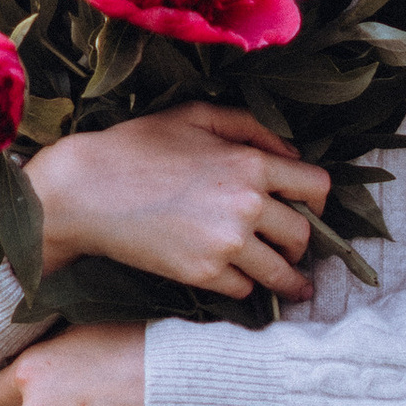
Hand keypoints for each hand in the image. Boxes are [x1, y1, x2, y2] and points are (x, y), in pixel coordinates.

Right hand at [29, 101, 328, 299]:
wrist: (86, 190)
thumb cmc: (137, 146)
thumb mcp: (196, 116)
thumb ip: (250, 127)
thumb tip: (292, 152)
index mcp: (250, 163)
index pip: (316, 188)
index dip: (318, 201)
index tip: (311, 211)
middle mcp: (247, 205)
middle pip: (303, 235)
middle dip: (302, 244)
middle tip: (294, 250)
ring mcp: (226, 243)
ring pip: (280, 272)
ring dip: (287, 278)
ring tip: (291, 284)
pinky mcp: (202, 273)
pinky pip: (244, 289)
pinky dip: (245, 286)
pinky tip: (239, 280)